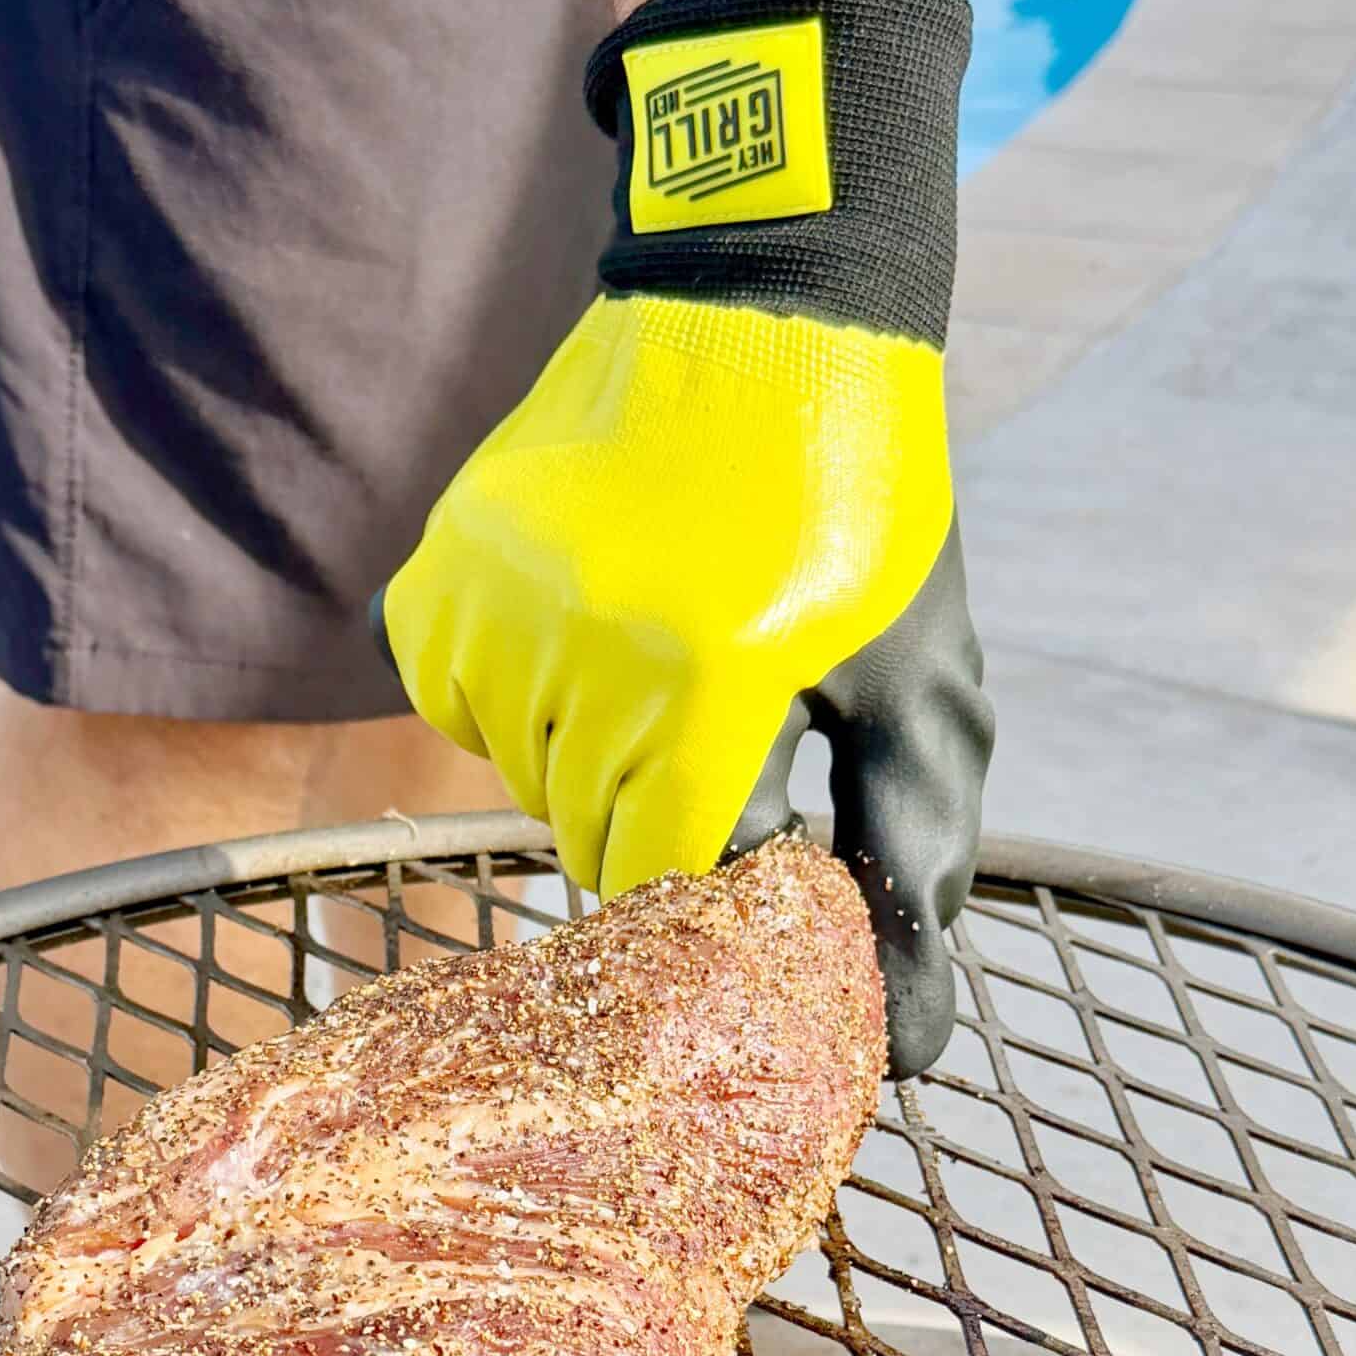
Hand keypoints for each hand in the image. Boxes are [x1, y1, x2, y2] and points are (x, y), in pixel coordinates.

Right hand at [376, 0, 990, 1078]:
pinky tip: (575, 627)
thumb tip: (907, 1048)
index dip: (705, 870)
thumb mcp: (915, 680)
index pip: (658, 878)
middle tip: (716, 720)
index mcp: (708, 688)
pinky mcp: (440, 566)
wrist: (768, 307)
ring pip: (513, 774)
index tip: (745, 819)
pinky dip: (504, 691)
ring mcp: (496, 605)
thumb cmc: (858, 505)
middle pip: (584, 835)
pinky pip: (447, 700)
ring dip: (579, 749)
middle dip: (650, 806)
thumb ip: (906, 860)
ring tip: (654, 656)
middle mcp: (582, 652)